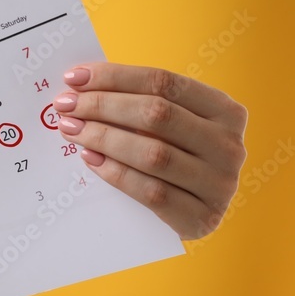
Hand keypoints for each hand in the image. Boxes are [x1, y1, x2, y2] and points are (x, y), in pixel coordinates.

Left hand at [52, 62, 246, 239]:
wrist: (194, 217)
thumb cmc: (175, 162)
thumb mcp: (171, 130)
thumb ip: (140, 107)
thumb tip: (81, 87)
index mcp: (225, 111)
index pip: (164, 82)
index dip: (115, 77)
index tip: (74, 77)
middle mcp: (229, 145)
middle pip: (157, 114)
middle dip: (102, 106)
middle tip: (65, 106)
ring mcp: (219, 184)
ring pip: (153, 154)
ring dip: (103, 138)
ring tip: (70, 130)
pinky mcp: (201, 218)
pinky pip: (151, 191)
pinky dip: (115, 173)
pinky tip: (89, 159)